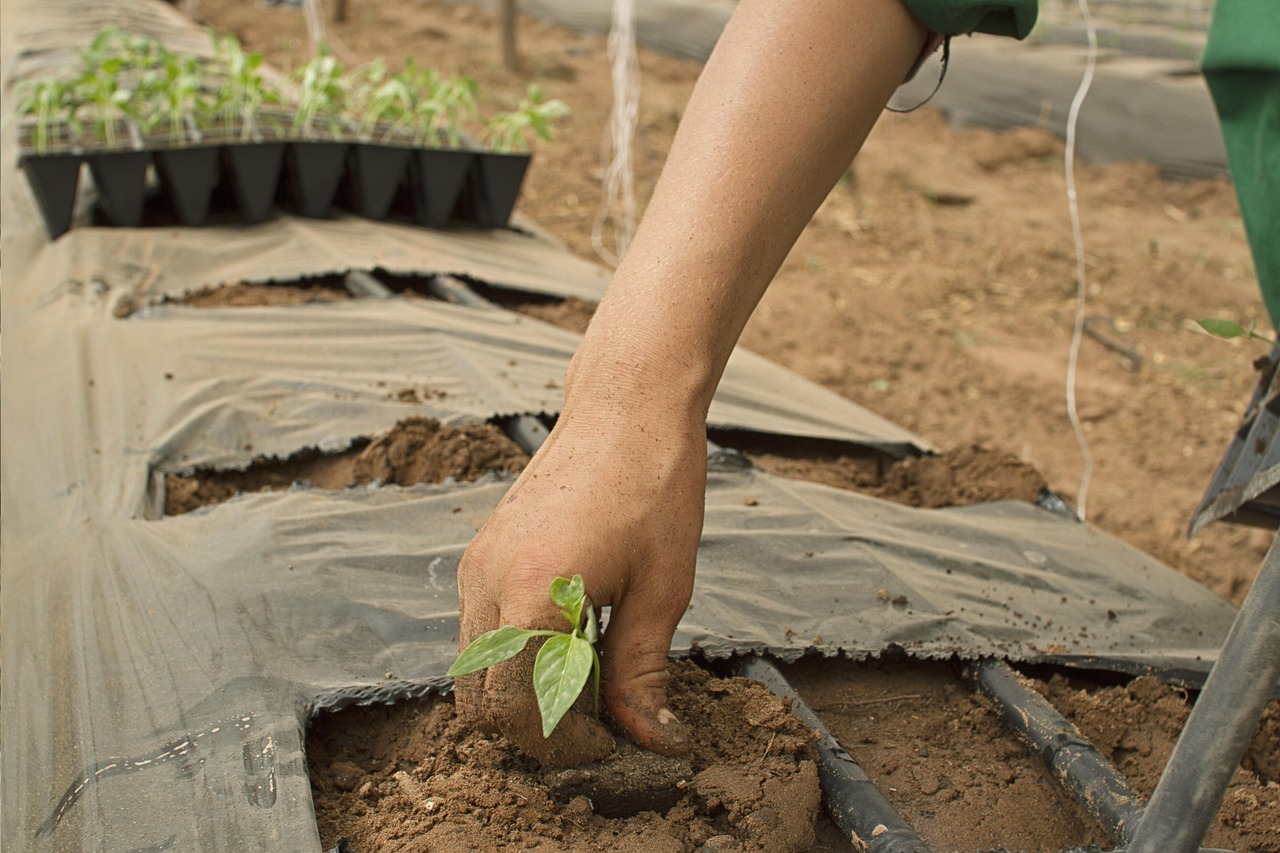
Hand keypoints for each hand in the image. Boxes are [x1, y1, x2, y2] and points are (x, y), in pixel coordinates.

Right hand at [454, 404, 704, 766]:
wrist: (626, 408)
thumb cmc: (654, 488)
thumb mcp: (661, 591)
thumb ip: (642, 674)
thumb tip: (652, 740)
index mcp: (530, 596)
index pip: (514, 711)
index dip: (561, 745)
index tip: (610, 745)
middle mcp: (486, 582)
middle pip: (479, 701)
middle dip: (532, 731)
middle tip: (596, 730)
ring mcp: (476, 565)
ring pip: (473, 669)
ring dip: (519, 695)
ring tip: (587, 686)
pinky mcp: (481, 553)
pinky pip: (479, 630)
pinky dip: (512, 658)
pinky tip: (569, 644)